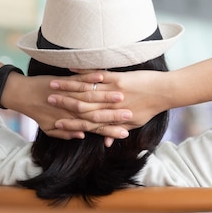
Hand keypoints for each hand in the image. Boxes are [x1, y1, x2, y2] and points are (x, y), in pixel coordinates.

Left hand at [9, 72, 130, 145]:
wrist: (21, 96)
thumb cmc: (36, 112)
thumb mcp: (49, 126)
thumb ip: (64, 133)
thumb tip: (80, 136)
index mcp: (70, 121)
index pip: (96, 128)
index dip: (112, 130)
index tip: (126, 132)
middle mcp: (72, 110)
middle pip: (98, 113)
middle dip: (116, 114)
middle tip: (132, 115)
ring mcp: (69, 95)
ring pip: (92, 96)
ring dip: (108, 97)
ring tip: (123, 96)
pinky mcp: (66, 82)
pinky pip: (81, 79)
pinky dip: (92, 78)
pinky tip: (105, 76)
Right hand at [47, 69, 171, 139]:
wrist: (164, 92)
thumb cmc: (149, 108)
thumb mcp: (133, 124)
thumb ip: (116, 131)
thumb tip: (105, 143)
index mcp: (112, 118)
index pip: (86, 123)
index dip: (69, 123)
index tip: (55, 122)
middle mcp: (110, 106)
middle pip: (81, 107)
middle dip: (62, 104)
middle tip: (47, 102)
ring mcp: (113, 91)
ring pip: (86, 91)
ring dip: (67, 88)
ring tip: (52, 86)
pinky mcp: (118, 78)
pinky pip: (97, 75)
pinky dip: (83, 73)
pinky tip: (69, 69)